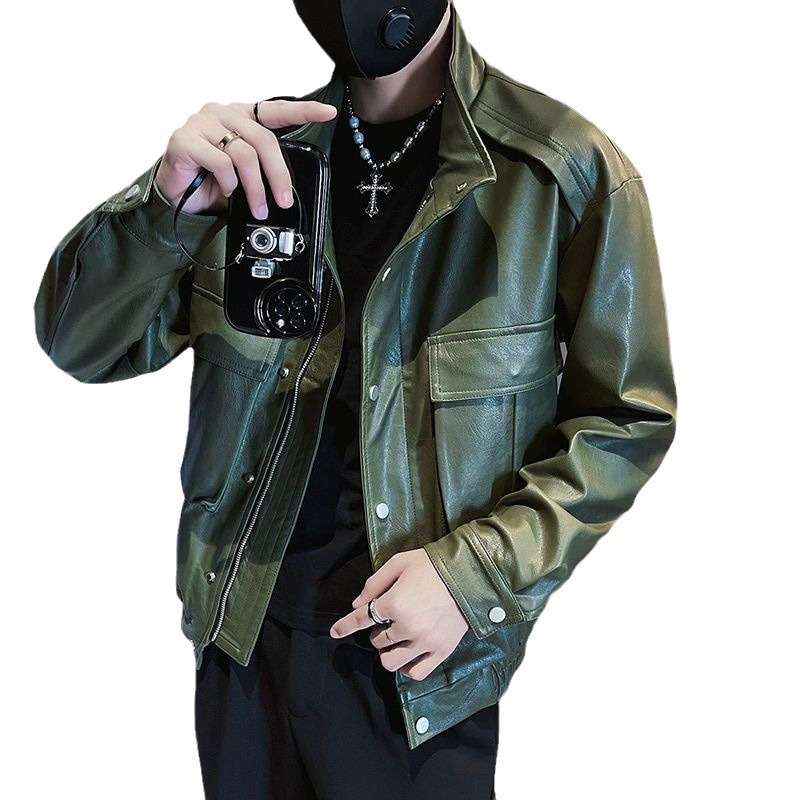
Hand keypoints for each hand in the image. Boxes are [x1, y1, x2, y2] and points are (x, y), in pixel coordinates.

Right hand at [154, 98, 337, 216]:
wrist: (175, 196)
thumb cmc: (211, 181)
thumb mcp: (244, 176)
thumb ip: (262, 171)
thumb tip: (286, 190)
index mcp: (241, 117)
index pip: (276, 109)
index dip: (303, 111)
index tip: (328, 113)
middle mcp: (222, 113)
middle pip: (264, 140)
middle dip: (279, 176)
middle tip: (284, 201)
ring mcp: (201, 123)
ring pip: (244, 155)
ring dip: (255, 188)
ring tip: (257, 207)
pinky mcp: (185, 140)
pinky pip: (220, 162)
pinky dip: (229, 183)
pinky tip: (226, 191)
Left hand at [329, 548, 469, 680]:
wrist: (469, 575)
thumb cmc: (433, 565)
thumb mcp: (399, 563)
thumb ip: (374, 583)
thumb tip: (357, 603)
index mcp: (394, 603)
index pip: (361, 619)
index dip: (345, 626)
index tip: (335, 632)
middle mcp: (407, 627)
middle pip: (377, 640)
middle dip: (377, 630)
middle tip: (386, 619)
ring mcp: (424, 642)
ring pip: (391, 662)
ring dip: (388, 651)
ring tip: (395, 639)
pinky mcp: (441, 651)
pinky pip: (416, 672)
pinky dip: (407, 667)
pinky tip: (408, 655)